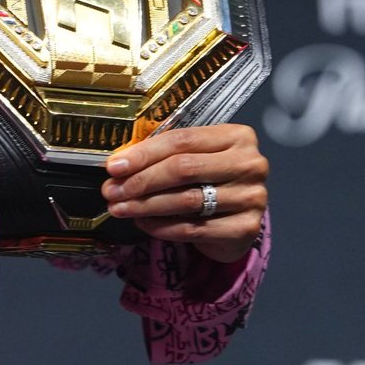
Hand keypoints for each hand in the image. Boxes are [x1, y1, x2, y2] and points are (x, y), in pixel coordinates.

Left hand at [101, 124, 267, 263]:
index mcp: (236, 136)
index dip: (144, 154)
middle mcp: (250, 164)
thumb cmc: (208, 181)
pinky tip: (143, 223)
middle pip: (183, 169)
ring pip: (187, 200)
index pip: (182, 140)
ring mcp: (252, 197)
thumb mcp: (192, 159)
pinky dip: (162, 227)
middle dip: (141, 181)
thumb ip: (162, 156)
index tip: (114, 167)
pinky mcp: (247, 228)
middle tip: (112, 191)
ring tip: (120, 208)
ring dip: (146, 205)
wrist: (236, 221)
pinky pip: (194, 228)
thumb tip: (117, 165)